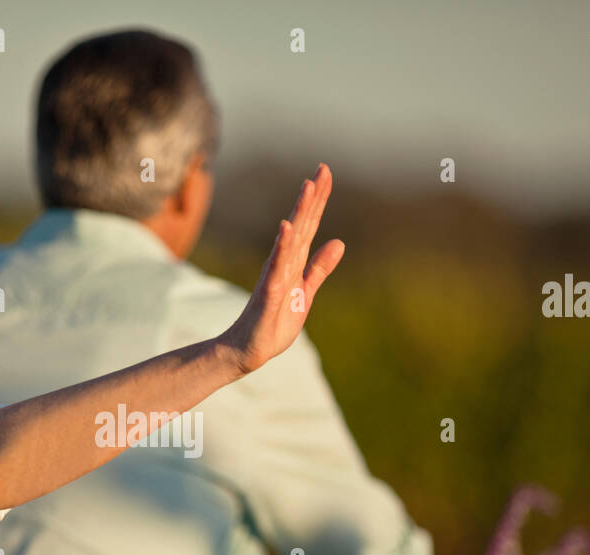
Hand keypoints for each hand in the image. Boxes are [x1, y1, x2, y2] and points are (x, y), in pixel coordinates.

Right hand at [216, 164, 345, 374]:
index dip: (318, 201)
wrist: (249, 349)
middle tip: (322, 169)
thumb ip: (320, 268)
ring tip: (308, 189)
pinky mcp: (269, 293)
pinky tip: (286, 228)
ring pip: (290, 240)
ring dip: (298, 214)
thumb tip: (340, 242)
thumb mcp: (306, 292)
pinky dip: (282, 246)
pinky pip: (276, 267)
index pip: (309, 226)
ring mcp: (275, 276)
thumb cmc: (274, 322)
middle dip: (312, 198)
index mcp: (293, 262)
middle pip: (301, 225)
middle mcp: (283, 263)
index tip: (326, 174)